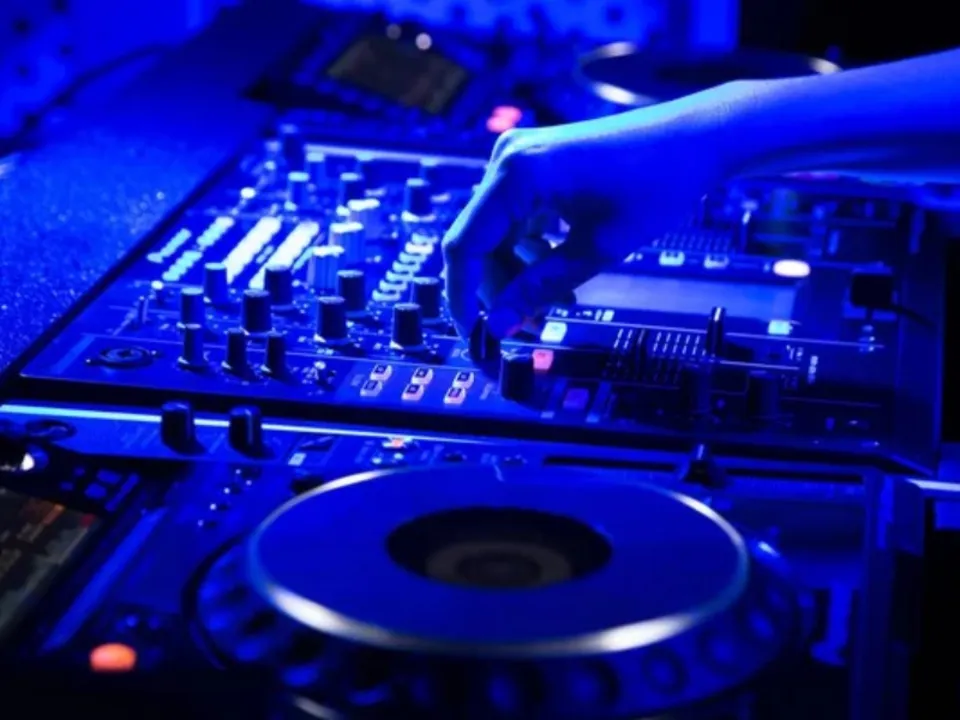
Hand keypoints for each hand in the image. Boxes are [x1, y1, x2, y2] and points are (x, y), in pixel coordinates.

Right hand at [441, 82, 747, 339]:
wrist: (694, 139)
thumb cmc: (656, 188)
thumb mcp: (596, 250)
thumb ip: (540, 288)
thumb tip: (497, 328)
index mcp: (516, 174)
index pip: (464, 245)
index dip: (462, 296)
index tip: (473, 337)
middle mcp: (507, 159)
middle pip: (480, 242)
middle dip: (501, 289)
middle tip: (531, 329)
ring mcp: (519, 159)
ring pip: (498, 234)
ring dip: (519, 273)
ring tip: (560, 304)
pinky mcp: (536, 165)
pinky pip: (516, 217)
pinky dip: (532, 250)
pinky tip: (561, 273)